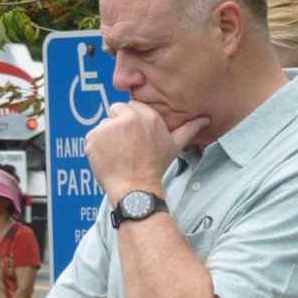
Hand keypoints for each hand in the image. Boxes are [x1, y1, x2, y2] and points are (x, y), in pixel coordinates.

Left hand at [86, 101, 209, 205]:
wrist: (136, 189)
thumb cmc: (155, 167)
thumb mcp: (174, 146)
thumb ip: (189, 129)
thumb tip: (205, 120)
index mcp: (147, 115)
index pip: (130, 108)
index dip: (131, 124)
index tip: (135, 140)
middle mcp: (128, 117)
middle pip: (115, 112)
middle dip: (118, 127)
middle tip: (126, 148)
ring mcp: (109, 126)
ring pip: (104, 126)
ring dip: (107, 139)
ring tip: (119, 156)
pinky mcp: (94, 137)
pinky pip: (92, 138)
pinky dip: (96, 148)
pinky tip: (109, 160)